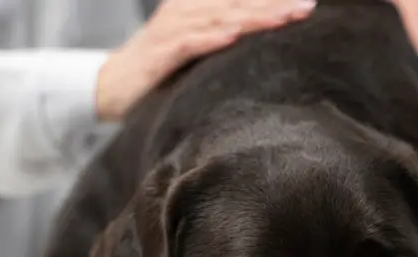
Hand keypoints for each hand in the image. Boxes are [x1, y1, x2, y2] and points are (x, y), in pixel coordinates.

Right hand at [96, 0, 316, 121]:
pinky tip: (233, 36)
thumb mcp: (195, 48)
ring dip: (252, 17)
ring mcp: (172, 30)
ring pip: (219, 18)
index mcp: (197, 6)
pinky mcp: (160, 54)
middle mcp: (185, 11)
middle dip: (273, 5)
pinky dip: (211, 39)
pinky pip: (189, 43)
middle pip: (237, 4)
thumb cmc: (158, 69)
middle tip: (306, 7)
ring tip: (283, 18)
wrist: (109, 88)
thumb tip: (260, 44)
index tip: (308, 3)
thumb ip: (224, 39)